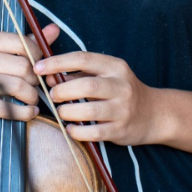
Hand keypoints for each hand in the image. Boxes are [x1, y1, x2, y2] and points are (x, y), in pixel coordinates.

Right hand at [0, 23, 59, 121]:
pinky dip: (25, 112)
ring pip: (18, 86)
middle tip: (36, 85)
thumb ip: (30, 41)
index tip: (40, 66)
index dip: (38, 56)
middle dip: (36, 78)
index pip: (23, 43)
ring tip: (33, 98)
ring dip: (32, 95)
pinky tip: (30, 111)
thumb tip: (55, 29)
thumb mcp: (4, 50)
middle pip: (23, 66)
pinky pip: (9, 108)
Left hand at [34, 51, 155, 145]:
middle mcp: (122, 85)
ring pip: (89, 110)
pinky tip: (71, 128)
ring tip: (62, 112)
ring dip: (67, 112)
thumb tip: (48, 75)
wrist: (154, 113)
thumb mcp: (107, 75)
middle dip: (62, 91)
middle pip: (86, 85)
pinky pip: (93, 132)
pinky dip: (77, 131)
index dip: (57, 62)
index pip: (83, 58)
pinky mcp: (120, 129)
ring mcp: (122, 108)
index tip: (38, 67)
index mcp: (116, 67)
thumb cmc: (122, 91)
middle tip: (52, 95)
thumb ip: (79, 73)